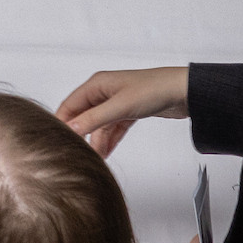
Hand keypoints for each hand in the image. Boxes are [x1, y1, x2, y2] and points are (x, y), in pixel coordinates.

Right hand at [56, 66, 189, 156]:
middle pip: (83, 115)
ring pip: (99, 124)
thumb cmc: (153, 90)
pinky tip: (106, 152)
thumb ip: (95, 119)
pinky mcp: (129, 111)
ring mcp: (116, 102)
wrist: (183, 92)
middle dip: (79, 134)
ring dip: (96, 140)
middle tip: (75, 152)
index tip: (58, 140)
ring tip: (93, 158)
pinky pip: (113, 127)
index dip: (63, 122)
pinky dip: (109, 139)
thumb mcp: (120, 107)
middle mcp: (104, 91)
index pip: (71, 104)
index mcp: (97, 84)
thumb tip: (71, 129)